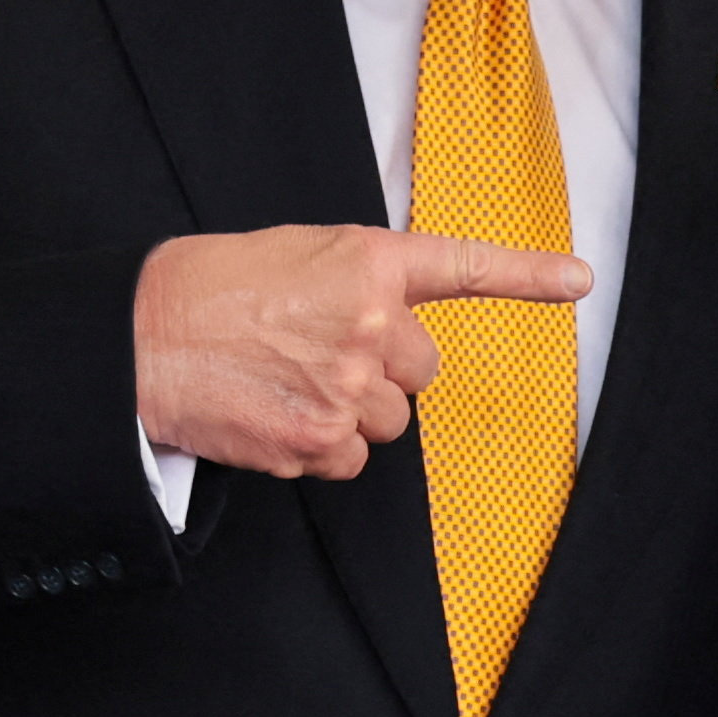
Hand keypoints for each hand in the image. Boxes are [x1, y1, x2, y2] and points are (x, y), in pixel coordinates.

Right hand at [130, 226, 589, 481]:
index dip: (528, 275)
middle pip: (419, 372)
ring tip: (285, 382)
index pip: (462, 267)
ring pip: (387, 422)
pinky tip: (274, 416)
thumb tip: (395, 329)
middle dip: (379, 371)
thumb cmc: (210, 290)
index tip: (578, 279)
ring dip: (348, 412)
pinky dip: (318, 448)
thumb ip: (361, 285)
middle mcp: (371, 323)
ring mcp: (348, 385)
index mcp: (367, 263)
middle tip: (314, 353)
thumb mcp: (297, 257)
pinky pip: (349, 460)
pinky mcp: (320, 439)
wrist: (139, 338)